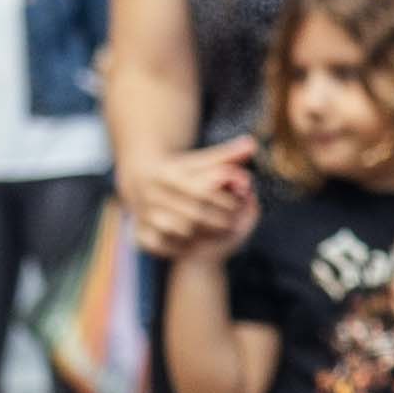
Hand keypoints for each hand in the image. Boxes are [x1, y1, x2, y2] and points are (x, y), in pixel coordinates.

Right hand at [122, 137, 252, 257]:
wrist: (141, 183)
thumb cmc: (181, 171)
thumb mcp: (201, 162)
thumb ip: (228, 156)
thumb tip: (252, 144)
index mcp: (165, 173)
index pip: (204, 190)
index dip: (226, 200)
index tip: (241, 204)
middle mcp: (150, 194)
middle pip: (196, 213)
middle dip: (221, 219)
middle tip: (236, 223)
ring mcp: (143, 216)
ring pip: (183, 231)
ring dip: (206, 235)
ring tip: (222, 233)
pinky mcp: (141, 236)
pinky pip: (168, 247)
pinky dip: (185, 247)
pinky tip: (199, 243)